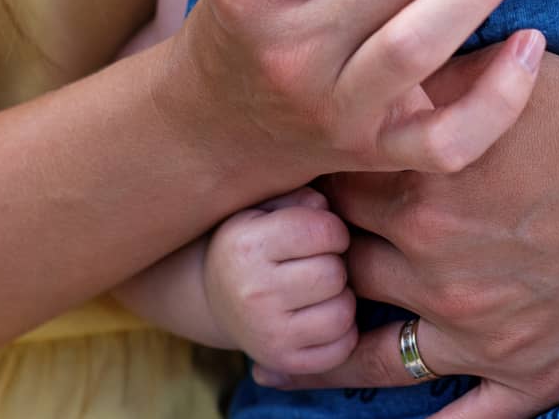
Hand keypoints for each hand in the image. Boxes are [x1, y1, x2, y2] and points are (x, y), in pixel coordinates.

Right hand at [203, 188, 356, 381]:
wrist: (216, 298)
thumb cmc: (253, 242)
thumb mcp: (264, 207)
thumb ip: (300, 196)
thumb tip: (327, 207)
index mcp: (246, 246)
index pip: (324, 230)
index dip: (333, 229)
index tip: (321, 234)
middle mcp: (253, 293)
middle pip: (334, 273)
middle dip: (334, 263)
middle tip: (316, 263)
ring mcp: (266, 334)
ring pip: (343, 312)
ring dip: (340, 298)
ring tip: (318, 290)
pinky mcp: (282, 362)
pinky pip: (342, 346)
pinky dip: (341, 331)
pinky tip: (319, 315)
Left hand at [270, 52, 558, 417]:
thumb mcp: (520, 79)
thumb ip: (441, 78)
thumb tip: (386, 70)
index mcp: (425, 188)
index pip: (332, 186)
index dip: (316, 181)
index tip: (305, 181)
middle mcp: (434, 264)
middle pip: (339, 265)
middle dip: (316, 260)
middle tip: (298, 256)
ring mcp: (475, 330)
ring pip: (366, 354)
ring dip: (326, 348)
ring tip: (286, 355)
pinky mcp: (522, 376)